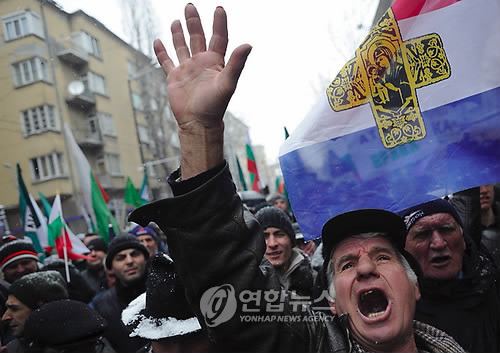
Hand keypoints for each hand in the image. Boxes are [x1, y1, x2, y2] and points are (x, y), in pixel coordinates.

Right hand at [154, 4, 251, 131]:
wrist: (198, 123)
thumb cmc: (215, 105)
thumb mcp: (227, 83)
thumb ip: (236, 63)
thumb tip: (248, 44)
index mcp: (215, 62)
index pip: (218, 37)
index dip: (219, 23)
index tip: (219, 8)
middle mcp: (201, 63)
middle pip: (197, 37)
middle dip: (194, 22)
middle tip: (190, 6)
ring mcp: (187, 69)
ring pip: (182, 46)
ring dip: (179, 34)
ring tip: (176, 21)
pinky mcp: (174, 77)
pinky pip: (166, 61)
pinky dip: (161, 52)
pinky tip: (158, 41)